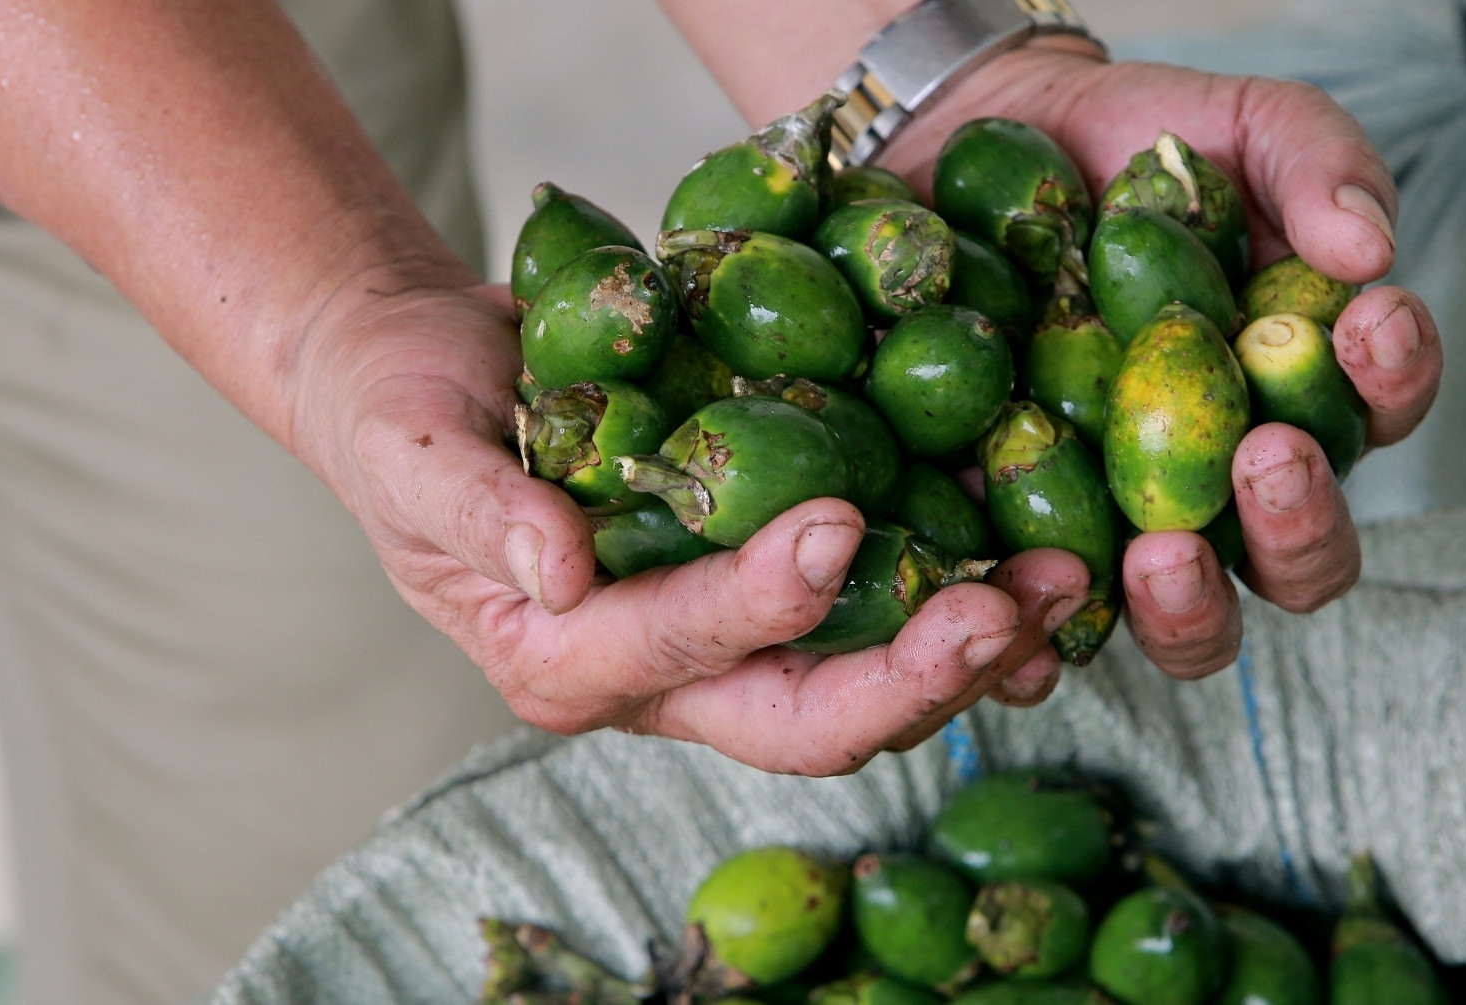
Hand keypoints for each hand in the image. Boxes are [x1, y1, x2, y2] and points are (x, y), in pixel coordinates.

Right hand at [288, 280, 1089, 775]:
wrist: (439, 378)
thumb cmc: (403, 408)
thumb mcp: (409, 446)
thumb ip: (474, 511)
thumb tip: (557, 569)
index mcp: (564, 658)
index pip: (674, 646)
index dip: (757, 600)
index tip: (836, 522)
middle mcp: (659, 679)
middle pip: (803, 719)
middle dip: (912, 676)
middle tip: (1008, 608)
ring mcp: (727, 644)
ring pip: (864, 684)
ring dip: (967, 644)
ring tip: (1062, 578)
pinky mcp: (774, 590)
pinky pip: (877, 612)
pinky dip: (957, 583)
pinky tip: (1032, 531)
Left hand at [879, 45, 1443, 679]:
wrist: (971, 151)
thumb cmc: (1126, 149)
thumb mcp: (1234, 123)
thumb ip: (1314, 163)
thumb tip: (1367, 249)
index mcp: (1300, 395)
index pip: (1377, 414)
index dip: (1394, 380)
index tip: (1370, 322)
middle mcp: (1225, 487)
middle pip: (1300, 559)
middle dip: (1299, 521)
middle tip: (1266, 457)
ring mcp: (1125, 532)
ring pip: (1188, 622)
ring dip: (1191, 605)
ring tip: (1163, 553)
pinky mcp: (1020, 551)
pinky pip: (1036, 628)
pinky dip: (1036, 638)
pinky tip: (1016, 611)